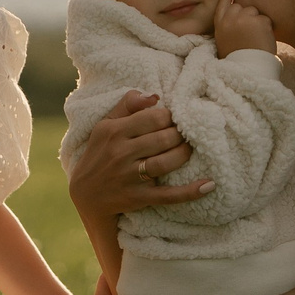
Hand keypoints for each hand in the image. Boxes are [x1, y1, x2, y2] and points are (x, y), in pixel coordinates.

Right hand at [64, 91, 209, 231]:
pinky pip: (169, 195)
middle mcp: (120, 153)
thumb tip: (154, 96)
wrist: (86, 194)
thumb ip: (127, 105)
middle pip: (164, 138)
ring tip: (189, 150)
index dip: (170, 117)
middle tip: (185, 135)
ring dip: (185, 154)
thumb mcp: (105, 125)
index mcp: (113, 131)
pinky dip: (191, 192)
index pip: (153, 117)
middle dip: (180, 135)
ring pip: (167, 162)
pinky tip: (209, 185)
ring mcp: (129, 177)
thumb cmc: (100, 153)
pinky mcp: (138, 198)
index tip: (173, 121)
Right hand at [211, 0, 275, 58]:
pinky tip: (262, 39)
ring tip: (255, 38)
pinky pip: (265, 20)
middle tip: (249, 32)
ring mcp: (245, 18)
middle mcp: (230, 19)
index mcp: (220, 25)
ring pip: (254, 12)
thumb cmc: (236, 58)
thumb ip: (227, 26)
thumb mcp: (223, 41)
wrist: (247, 68)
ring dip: (257, 22)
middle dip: (246, 15)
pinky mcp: (259, 21)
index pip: (222, 4)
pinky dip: (266, 28)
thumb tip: (234, 17)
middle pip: (240, 6)